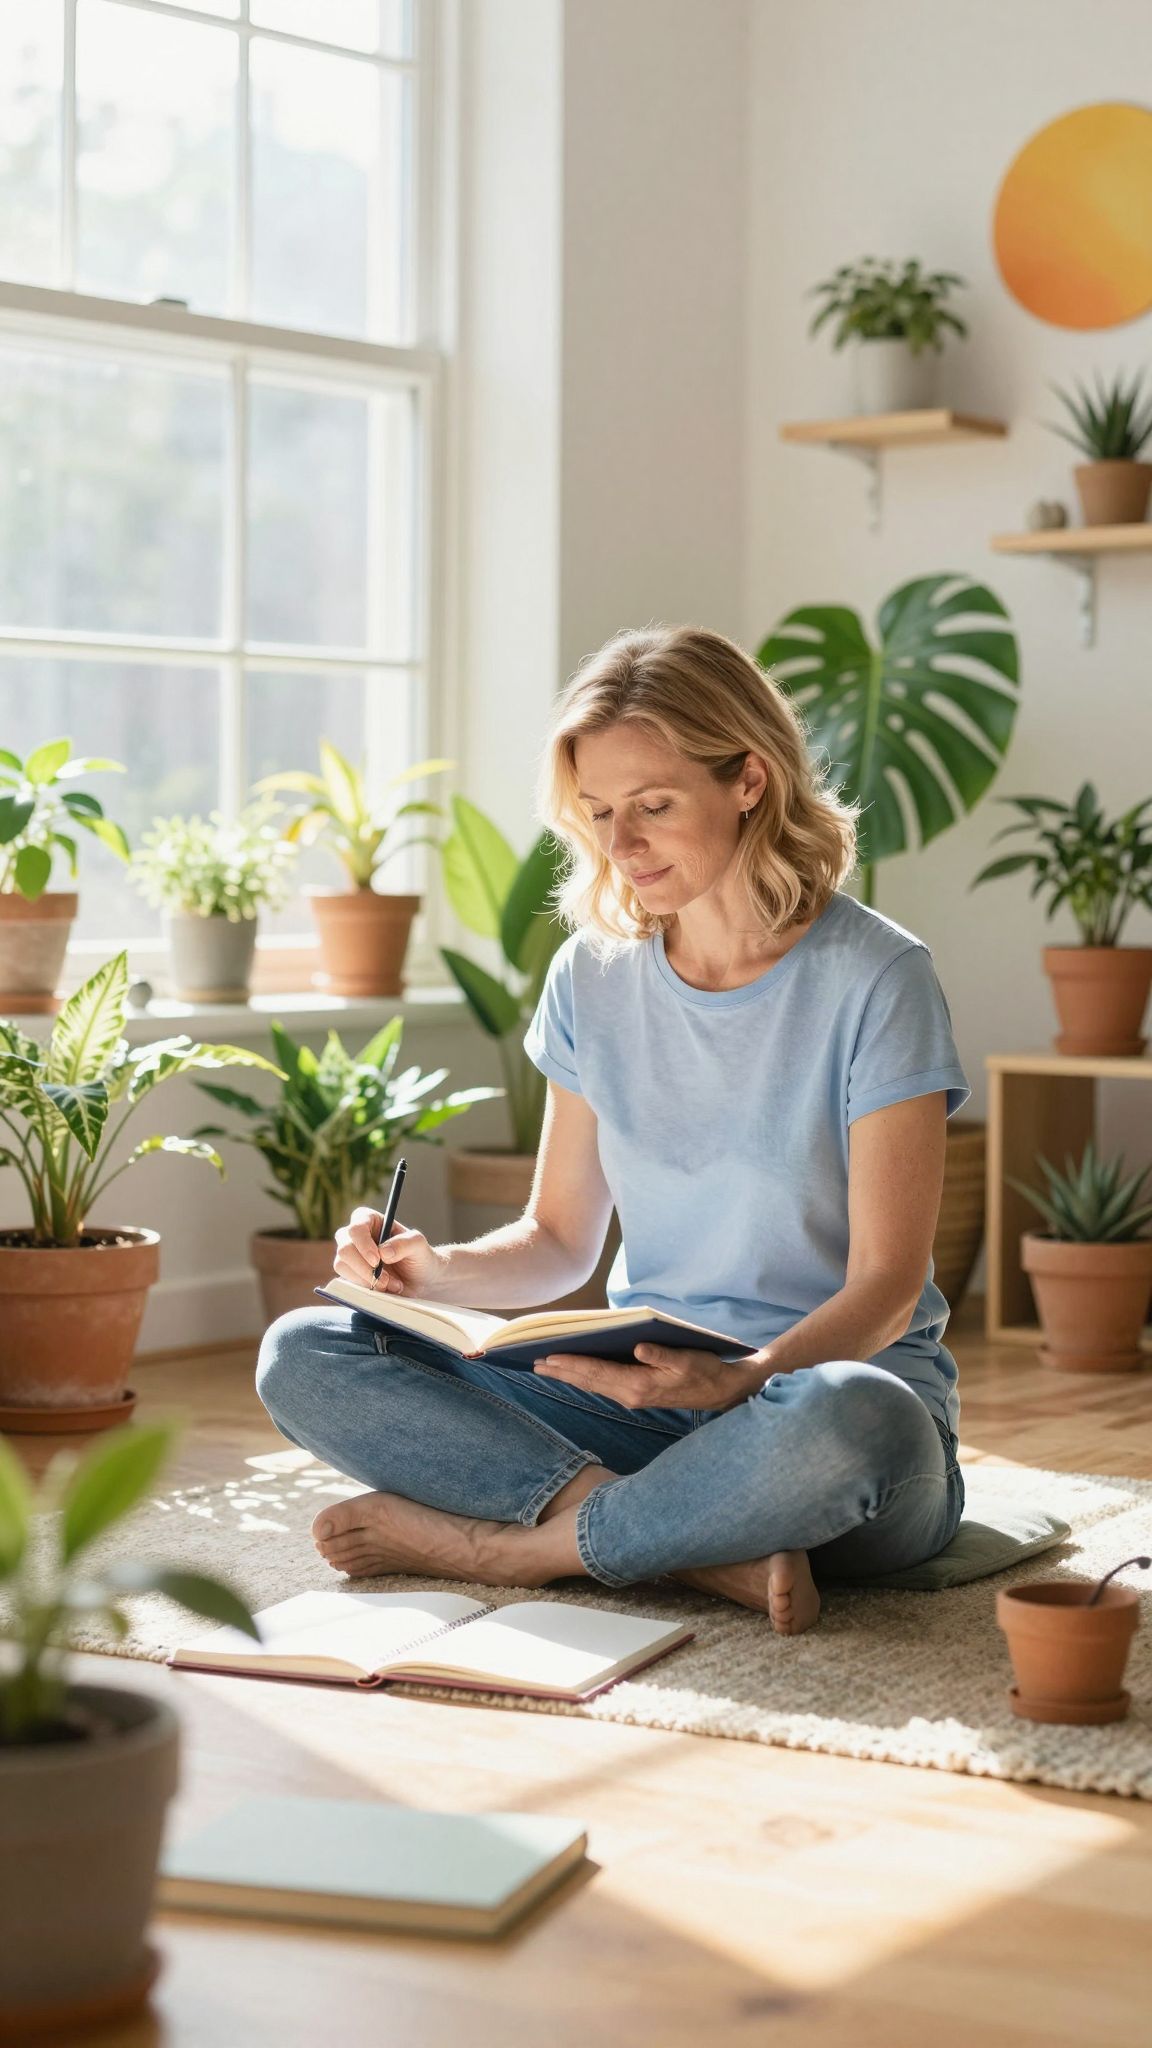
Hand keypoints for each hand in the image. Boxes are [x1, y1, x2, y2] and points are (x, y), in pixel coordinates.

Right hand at [333, 1206, 447, 1296]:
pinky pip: (346, 1281)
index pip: (356, 1227)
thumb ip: (405, 1243)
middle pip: (344, 1248)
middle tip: (386, 1280)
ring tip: (390, 1284)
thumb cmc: (418, 1256)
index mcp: (369, 1220)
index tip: (377, 1261)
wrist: (420, 1282)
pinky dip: (365, 1288)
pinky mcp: (348, 1274)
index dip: (363, 1244)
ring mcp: (349, 1256)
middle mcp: (355, 1236)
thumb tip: (383, 1252)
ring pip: (342, 1265)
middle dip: (365, 1268)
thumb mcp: (419, 1245)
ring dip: (366, 1279)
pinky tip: (383, 1289)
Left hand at [534, 1341, 770, 1411]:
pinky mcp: (637, 1394)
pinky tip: (576, 1374)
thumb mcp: (686, 1359)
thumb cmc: (705, 1371)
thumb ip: (661, 1355)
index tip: (548, 1357)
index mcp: (639, 1385)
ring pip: (593, 1385)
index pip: (597, 1372)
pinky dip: (585, 1378)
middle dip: (561, 1372)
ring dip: (570, 1376)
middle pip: (589, 1382)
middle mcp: (631, 1395)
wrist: (723, 1391)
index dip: (572, 1364)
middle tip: (534, 1364)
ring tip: (546, 1368)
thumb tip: (638, 1348)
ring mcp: (633, 1397)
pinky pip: (603, 1386)